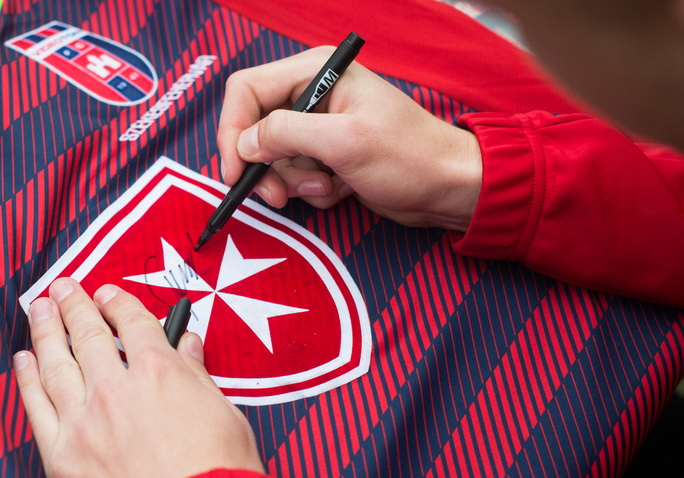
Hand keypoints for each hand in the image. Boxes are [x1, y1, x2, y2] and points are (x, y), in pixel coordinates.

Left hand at [13, 278, 264, 477]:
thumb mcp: (225, 415)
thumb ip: (198, 376)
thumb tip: (189, 346)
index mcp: (160, 373)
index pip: (131, 323)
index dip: (117, 303)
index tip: (107, 294)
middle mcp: (116, 389)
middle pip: (86, 334)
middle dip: (73, 305)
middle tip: (62, 288)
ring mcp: (84, 422)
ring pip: (55, 363)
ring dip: (44, 330)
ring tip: (37, 308)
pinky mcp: (61, 457)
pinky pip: (36, 407)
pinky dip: (26, 379)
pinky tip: (22, 360)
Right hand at [217, 46, 482, 231]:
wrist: (449, 189)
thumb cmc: (410, 156)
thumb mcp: (344, 142)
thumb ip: (286, 134)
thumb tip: (244, 144)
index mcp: (316, 73)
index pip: (246, 90)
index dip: (233, 131)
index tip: (236, 171)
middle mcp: (313, 94)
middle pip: (255, 128)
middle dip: (266, 167)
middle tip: (277, 196)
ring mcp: (319, 127)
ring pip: (273, 158)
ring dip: (295, 182)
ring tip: (330, 186)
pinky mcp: (326, 155)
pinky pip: (295, 175)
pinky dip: (312, 190)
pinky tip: (342, 189)